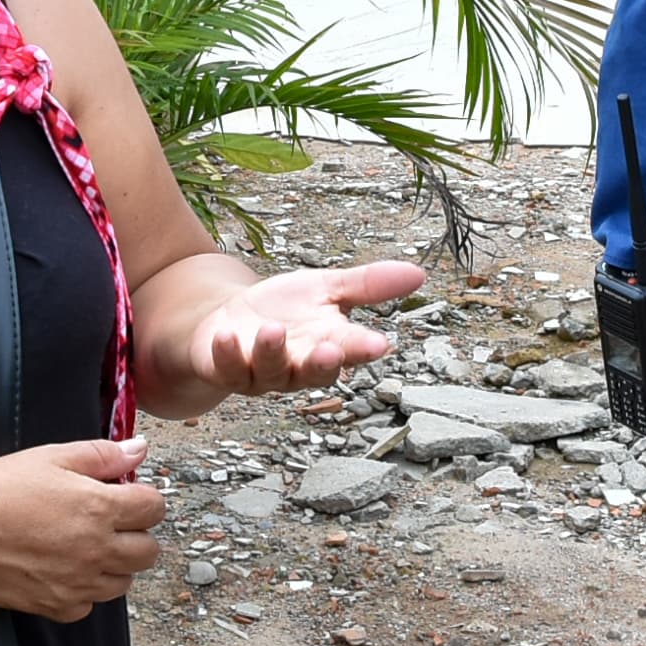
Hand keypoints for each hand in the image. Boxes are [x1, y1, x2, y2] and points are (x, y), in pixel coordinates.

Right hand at [0, 437, 166, 621]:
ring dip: (116, 565)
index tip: (129, 496)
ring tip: (87, 547)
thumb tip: (139, 451)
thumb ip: (102, 455)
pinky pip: (89, 605)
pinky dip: (84, 591)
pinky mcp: (57, 606)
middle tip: (112, 523)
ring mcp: (79, 583)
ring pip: (124, 582)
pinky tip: (65, 571)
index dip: (145, 499)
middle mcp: (97, 550)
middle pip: (148, 551)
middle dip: (137, 534)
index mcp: (101, 508)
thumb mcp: (52, 457)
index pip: (154, 509)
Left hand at [184, 262, 426, 393]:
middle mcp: (298, 365)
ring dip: (272, 353)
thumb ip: (368, 285)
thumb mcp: (326, 288)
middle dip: (321, 363)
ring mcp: (262, 372)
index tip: (379, 343)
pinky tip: (226, 336)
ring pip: (271, 371)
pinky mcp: (226, 370)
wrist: (228, 317)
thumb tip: (419, 273)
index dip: (363, 348)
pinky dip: (227, 354)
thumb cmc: (284, 308)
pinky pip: (227, 369)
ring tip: (272, 331)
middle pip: (314, 372)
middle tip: (330, 349)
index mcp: (329, 344)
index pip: (351, 349)